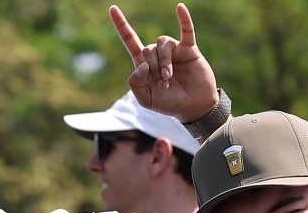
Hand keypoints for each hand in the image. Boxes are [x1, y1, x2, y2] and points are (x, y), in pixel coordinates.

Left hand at [108, 3, 218, 121]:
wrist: (194, 107)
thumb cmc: (170, 103)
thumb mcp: (145, 99)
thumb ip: (135, 83)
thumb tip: (142, 64)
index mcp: (145, 64)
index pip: (130, 40)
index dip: (121, 25)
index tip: (112, 9)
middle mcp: (158, 54)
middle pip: (147, 49)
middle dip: (153, 67)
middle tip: (163, 84)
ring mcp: (174, 50)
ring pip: (161, 44)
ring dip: (164, 62)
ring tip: (168, 77)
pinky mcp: (189, 49)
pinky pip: (186, 31)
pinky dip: (184, 19)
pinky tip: (179, 8)